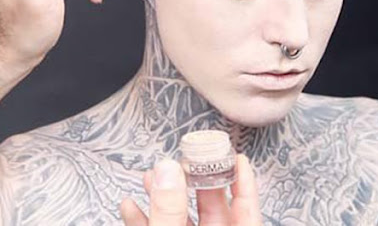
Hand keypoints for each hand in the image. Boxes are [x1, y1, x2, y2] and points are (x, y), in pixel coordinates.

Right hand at [120, 155, 261, 225]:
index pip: (246, 212)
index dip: (244, 183)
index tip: (239, 158)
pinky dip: (145, 220)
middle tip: (187, 160)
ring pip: (182, 220)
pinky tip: (131, 207)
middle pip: (212, 212)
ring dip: (164, 198)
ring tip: (151, 177)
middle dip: (194, 182)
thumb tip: (168, 170)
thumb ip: (169, 210)